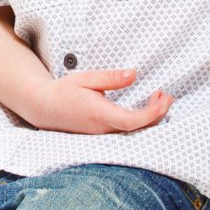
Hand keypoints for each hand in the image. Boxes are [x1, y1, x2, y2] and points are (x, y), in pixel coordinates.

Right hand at [27, 68, 172, 133]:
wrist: (44, 107)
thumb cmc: (64, 91)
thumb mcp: (86, 78)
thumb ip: (111, 78)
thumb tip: (134, 74)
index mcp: (99, 113)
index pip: (132, 120)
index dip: (152, 112)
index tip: (162, 97)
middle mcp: (103, 129)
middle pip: (140, 128)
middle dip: (158, 113)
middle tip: (166, 95)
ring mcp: (103, 135)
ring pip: (135, 131)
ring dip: (151, 117)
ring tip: (159, 98)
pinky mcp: (102, 135)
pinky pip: (127, 132)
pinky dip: (141, 121)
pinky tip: (146, 109)